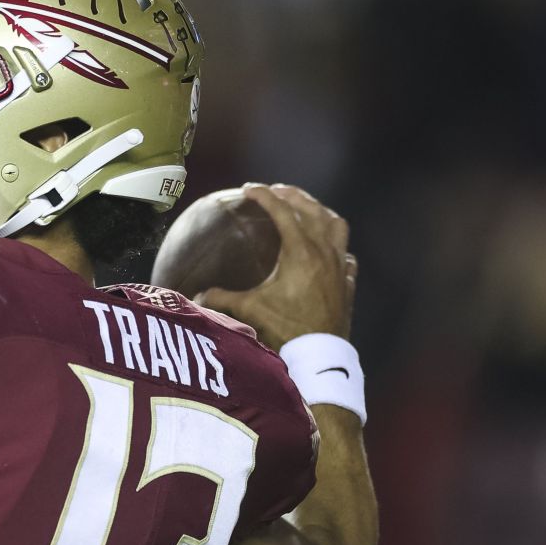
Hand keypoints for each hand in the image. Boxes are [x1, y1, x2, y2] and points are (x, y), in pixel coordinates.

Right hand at [195, 183, 356, 349]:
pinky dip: (335, 244)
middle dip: (292, 196)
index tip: (248, 189)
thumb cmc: (286, 330)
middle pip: (312, 210)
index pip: (282, 212)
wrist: (319, 355)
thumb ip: (222, 298)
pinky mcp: (347, 283)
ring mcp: (339, 267)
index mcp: (301, 252)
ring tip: (305, 209)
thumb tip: (198, 296)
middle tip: (275, 191)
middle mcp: (324, 253)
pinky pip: (345, 253)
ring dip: (319, 211)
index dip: (264, 196)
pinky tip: (328, 250)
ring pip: (335, 225)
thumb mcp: (250, 310)